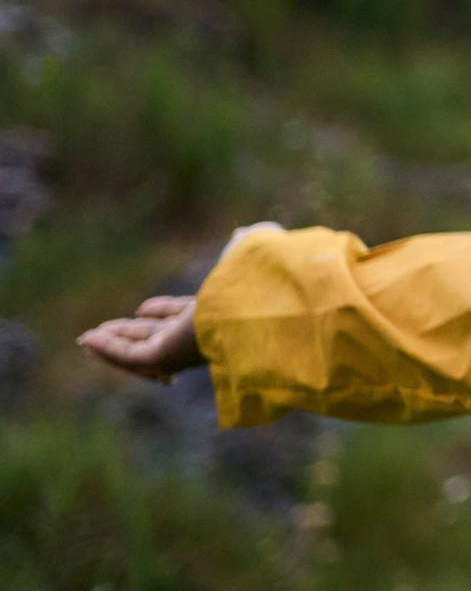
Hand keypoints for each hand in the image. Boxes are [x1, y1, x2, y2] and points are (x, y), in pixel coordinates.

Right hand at [75, 222, 281, 384]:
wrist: (262, 308)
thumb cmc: (258, 286)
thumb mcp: (245, 263)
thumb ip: (241, 250)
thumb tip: (243, 233)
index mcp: (215, 317)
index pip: (180, 318)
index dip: (161, 314)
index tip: (143, 309)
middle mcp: (195, 338)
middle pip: (155, 338)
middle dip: (129, 334)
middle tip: (103, 332)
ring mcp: (179, 350)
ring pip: (137, 350)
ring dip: (110, 344)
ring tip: (88, 339)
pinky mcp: (164, 357)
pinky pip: (128, 354)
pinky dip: (108, 347)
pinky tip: (89, 339)